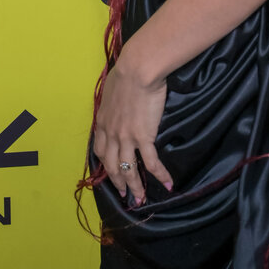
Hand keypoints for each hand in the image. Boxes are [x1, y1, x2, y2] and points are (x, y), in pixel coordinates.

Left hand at [92, 54, 172, 204]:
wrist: (138, 70)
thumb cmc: (127, 71)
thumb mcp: (113, 88)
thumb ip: (114, 101)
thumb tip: (120, 99)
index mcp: (103, 122)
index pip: (102, 150)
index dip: (106, 165)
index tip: (112, 173)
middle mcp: (112, 134)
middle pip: (113, 166)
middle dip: (119, 183)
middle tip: (125, 195)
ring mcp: (127, 138)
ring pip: (129, 170)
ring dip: (135, 187)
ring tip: (140, 199)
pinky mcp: (144, 137)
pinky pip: (151, 162)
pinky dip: (159, 175)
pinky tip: (167, 184)